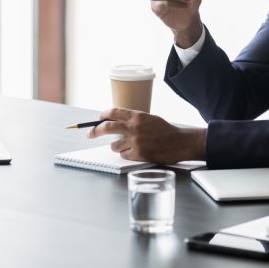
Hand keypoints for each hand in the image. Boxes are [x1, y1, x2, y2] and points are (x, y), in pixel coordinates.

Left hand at [87, 108, 205, 164]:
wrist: (179, 142)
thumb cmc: (165, 130)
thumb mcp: (149, 119)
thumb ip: (133, 120)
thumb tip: (116, 123)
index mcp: (137, 116)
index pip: (113, 113)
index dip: (103, 115)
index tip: (98, 119)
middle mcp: (133, 127)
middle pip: (106, 128)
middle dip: (95, 131)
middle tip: (89, 134)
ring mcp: (135, 141)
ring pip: (114, 145)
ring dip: (116, 146)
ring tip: (124, 145)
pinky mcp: (138, 154)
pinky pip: (124, 155)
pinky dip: (126, 154)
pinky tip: (136, 152)